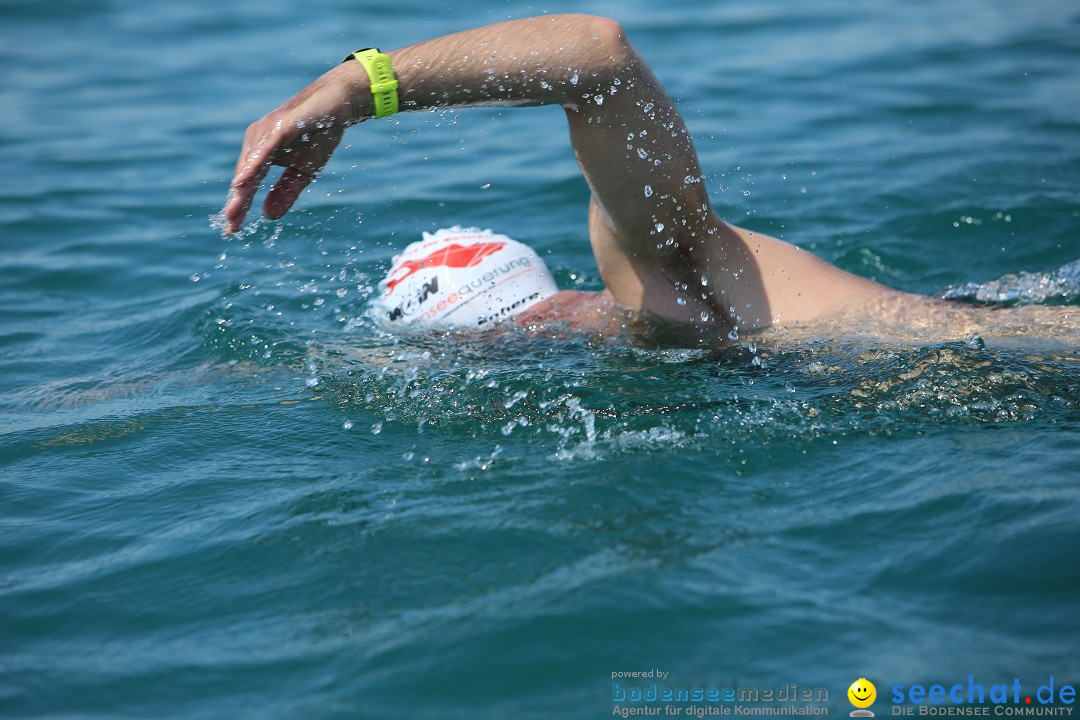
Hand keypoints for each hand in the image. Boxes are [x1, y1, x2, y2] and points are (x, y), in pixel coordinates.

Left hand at [222, 65, 367, 232]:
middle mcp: (256, 141)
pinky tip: (243, 182)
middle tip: (230, 227)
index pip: (248, 184)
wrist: (337, 105)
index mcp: (261, 153)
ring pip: (251, 166)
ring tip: (234, 212)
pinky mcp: (280, 127)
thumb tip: (268, 217)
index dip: (241, 206)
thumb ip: (286, 192)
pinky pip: (264, 151)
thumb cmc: (319, 135)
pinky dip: (252, 167)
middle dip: (237, 203)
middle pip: (244, 177)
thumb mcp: (303, 172)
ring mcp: (266, 132)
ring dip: (242, 190)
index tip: (232, 230)